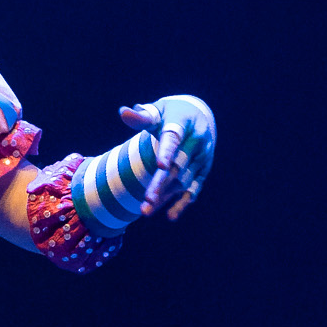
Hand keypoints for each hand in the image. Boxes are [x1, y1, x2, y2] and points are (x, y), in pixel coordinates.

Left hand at [119, 95, 214, 219]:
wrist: (199, 115)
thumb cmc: (171, 113)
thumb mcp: (158, 110)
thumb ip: (142, 116)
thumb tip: (123, 112)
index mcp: (183, 124)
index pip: (174, 139)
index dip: (167, 152)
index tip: (161, 166)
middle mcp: (196, 141)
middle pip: (177, 166)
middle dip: (161, 184)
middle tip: (146, 201)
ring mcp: (202, 157)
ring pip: (183, 180)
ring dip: (166, 196)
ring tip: (146, 210)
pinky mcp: (204, 169)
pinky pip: (194, 188)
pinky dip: (183, 202)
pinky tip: (171, 216)